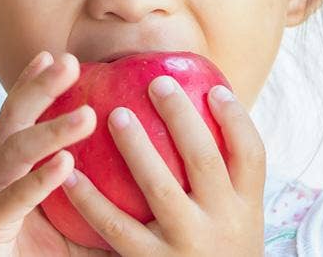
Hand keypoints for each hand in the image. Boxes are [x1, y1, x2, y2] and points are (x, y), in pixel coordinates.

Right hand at [0, 51, 108, 256]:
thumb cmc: (24, 254)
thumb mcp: (63, 222)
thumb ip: (94, 202)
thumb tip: (145, 193)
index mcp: (3, 165)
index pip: (17, 115)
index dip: (32, 83)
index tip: (54, 54)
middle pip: (13, 118)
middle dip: (39, 87)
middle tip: (70, 61)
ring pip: (16, 151)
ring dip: (51, 130)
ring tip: (88, 115)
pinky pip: (15, 197)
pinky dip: (40, 180)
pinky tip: (65, 164)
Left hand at [61, 76, 266, 255]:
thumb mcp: (236, 224)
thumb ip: (223, 184)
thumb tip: (204, 119)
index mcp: (248, 208)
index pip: (252, 154)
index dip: (235, 118)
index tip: (215, 86)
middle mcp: (223, 224)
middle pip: (204, 159)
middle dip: (181, 116)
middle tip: (157, 82)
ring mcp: (186, 245)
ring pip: (160, 187)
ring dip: (137, 147)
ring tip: (115, 115)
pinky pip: (115, 226)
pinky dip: (90, 198)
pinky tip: (70, 173)